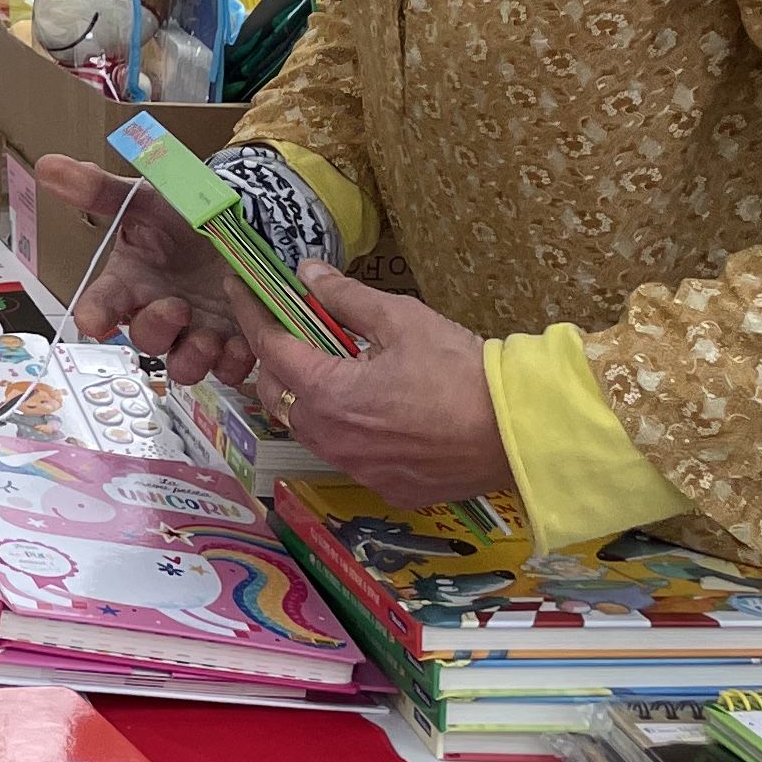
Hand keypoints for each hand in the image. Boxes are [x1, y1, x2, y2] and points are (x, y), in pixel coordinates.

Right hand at [36, 152, 265, 386]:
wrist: (245, 221)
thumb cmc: (186, 216)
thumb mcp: (148, 199)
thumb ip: (101, 190)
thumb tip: (48, 165)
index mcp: (131, 282)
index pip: (101, 304)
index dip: (94, 315)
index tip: (92, 321)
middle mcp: (160, 313)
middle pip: (145, 340)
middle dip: (157, 329)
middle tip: (178, 307)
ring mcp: (196, 333)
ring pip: (182, 366)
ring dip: (192, 358)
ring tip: (209, 338)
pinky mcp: (232, 345)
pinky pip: (229, 370)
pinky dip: (234, 362)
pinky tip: (241, 342)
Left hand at [246, 270, 512, 504]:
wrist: (521, 432)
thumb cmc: (462, 371)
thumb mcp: (402, 320)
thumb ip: (346, 298)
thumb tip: (307, 273)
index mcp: (329, 394)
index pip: (271, 349)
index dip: (252, 314)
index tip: (239, 289)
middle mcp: (334, 440)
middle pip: (280, 395)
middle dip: (277, 360)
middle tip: (294, 330)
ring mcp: (360, 470)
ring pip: (311, 429)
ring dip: (309, 397)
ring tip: (335, 368)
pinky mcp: (389, 488)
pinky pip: (350, 456)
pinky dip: (348, 430)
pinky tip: (374, 411)